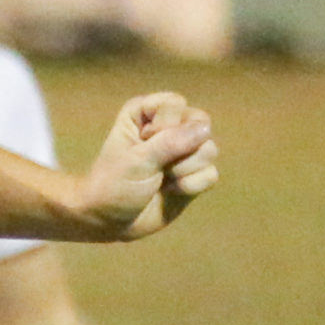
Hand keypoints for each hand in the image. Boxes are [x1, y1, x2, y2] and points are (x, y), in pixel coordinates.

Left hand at [77, 93, 218, 239]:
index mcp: (145, 111)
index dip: (164, 126)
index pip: (175, 104)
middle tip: (156, 163)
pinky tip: (170, 191)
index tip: (142, 143)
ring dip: (184, 170)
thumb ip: (171, 142)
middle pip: (200, 123)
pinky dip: (191, 186)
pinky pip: (211, 174)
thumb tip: (206, 128)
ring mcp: (184, 150)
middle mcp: (168, 125)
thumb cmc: (115, 184)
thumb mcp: (138, 160)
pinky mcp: (195, 173)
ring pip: (209, 149)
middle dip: (182, 149)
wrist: (112, 221)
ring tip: (161, 178)